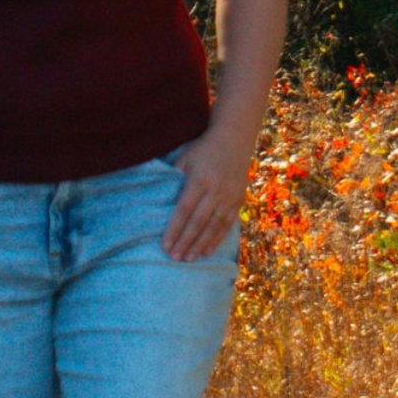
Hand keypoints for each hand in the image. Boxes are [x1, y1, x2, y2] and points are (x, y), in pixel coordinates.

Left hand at [161, 129, 249, 261]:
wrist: (235, 138)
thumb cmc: (204, 148)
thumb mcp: (186, 157)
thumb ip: (174, 176)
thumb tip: (159, 196)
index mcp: (200, 179)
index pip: (184, 210)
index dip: (174, 229)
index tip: (165, 245)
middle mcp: (216, 190)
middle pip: (198, 222)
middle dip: (186, 242)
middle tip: (175, 258)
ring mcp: (229, 197)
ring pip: (214, 227)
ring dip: (201, 245)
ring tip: (189, 259)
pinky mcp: (238, 200)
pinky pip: (227, 224)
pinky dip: (217, 239)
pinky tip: (207, 251)